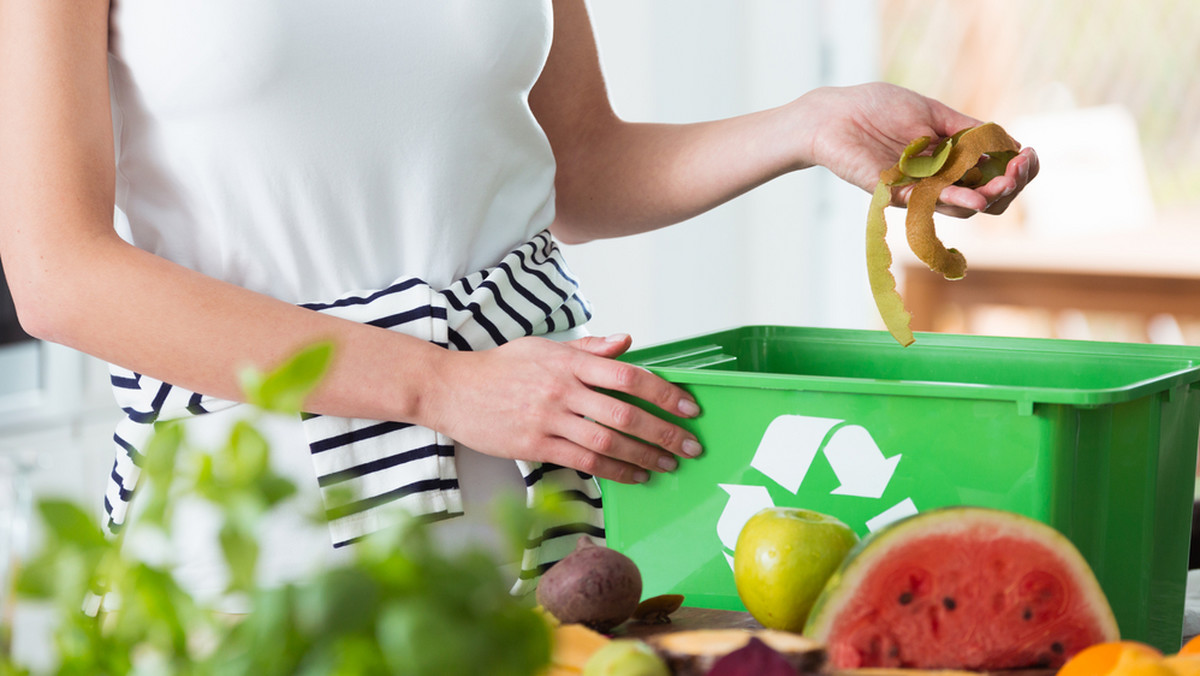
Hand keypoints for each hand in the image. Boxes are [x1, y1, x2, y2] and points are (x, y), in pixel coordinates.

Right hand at [423, 334, 702, 483]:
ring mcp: (549, 419)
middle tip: (690, 445)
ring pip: (608, 442)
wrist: (452, 388)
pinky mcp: (536, 445)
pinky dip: (615, 470)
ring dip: (645, 456)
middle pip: (625, 413)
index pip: (629, 375)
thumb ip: (589, 348)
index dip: (663, 393)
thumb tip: (628, 342)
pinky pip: (584, 461)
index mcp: (570, 362)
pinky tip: (635, 475)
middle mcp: (563, 389)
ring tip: (669, 464)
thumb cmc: (500, 367)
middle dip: (664, 432)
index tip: (688, 407)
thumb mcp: (545, 347)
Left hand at [799, 83, 1038, 217]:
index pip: (993, 176)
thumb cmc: (877, 108)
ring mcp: (916, 190)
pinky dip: (953, 200)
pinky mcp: (894, 194)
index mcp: (950, 160)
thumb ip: (967, 129)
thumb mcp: (932, 112)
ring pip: (962, 207)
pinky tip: (974, 197)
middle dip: (1009, 186)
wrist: (834, 114)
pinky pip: (928, 204)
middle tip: (1019, 169)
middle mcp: (937, 180)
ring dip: (988, 196)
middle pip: (986, 199)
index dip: (1017, 170)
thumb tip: (1009, 143)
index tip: (1029, 154)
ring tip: (1004, 184)